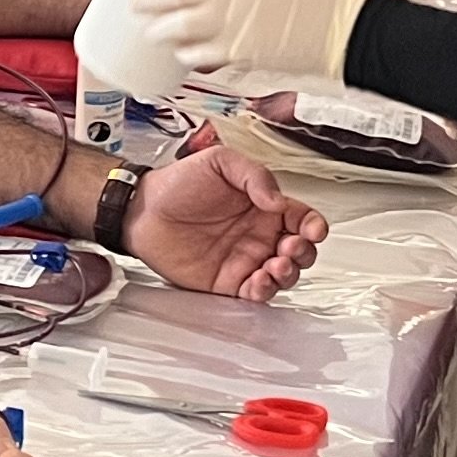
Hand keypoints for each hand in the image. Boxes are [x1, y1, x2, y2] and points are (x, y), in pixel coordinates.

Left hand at [117, 142, 326, 301]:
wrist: (142, 210)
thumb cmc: (178, 184)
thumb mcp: (220, 163)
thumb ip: (255, 176)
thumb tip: (278, 201)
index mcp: (264, 206)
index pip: (302, 219)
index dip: (314, 226)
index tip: (313, 229)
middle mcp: (259, 235)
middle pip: (300, 252)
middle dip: (304, 253)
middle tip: (290, 247)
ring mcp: (245, 260)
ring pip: (283, 276)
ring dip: (289, 274)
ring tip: (276, 265)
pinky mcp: (226, 282)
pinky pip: (255, 293)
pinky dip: (264, 291)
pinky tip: (260, 280)